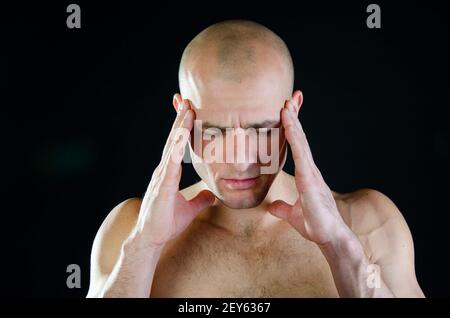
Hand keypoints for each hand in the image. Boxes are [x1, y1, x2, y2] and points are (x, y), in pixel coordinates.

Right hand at [128, 95, 214, 248]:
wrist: (151, 238)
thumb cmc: (166, 223)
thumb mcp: (190, 209)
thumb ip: (200, 200)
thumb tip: (212, 195)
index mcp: (170, 172)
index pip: (178, 145)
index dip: (184, 128)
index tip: (190, 110)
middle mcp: (165, 170)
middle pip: (174, 140)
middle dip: (181, 119)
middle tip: (188, 100)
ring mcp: (162, 175)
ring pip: (171, 146)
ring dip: (179, 127)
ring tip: (187, 109)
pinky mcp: (162, 184)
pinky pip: (170, 162)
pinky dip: (175, 147)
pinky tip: (181, 135)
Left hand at [268, 92, 350, 245]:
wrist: (329, 237)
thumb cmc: (315, 225)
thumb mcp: (292, 215)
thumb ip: (282, 208)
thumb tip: (273, 207)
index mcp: (306, 175)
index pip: (297, 147)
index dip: (292, 129)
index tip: (287, 112)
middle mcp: (309, 169)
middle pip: (300, 138)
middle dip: (295, 117)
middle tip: (290, 98)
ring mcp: (310, 172)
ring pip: (300, 141)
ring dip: (293, 121)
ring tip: (287, 103)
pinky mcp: (309, 177)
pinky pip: (300, 151)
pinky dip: (294, 135)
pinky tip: (288, 122)